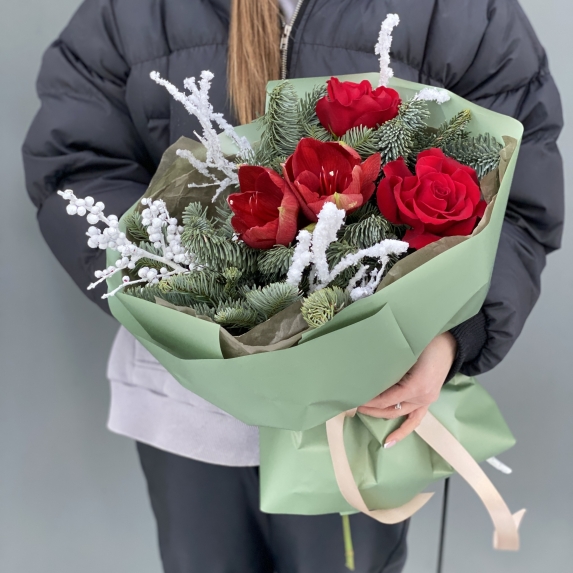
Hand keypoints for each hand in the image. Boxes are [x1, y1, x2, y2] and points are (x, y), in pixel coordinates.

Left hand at [357, 332, 456, 447]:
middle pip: (391, 408)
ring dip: (382, 415)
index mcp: (416, 385)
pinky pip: (415, 419)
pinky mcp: (428, 400)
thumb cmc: (427, 343)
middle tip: (353, 402)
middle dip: (371, 408)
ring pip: (400, 414)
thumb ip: (390, 367)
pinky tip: (390, 440)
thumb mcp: (406, 353)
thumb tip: (369, 376)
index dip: (369, 400)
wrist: (449, 344)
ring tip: (364, 414)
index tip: (354, 397)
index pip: (386, 399)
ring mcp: (426, 400)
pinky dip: (403, 430)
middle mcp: (422, 397)